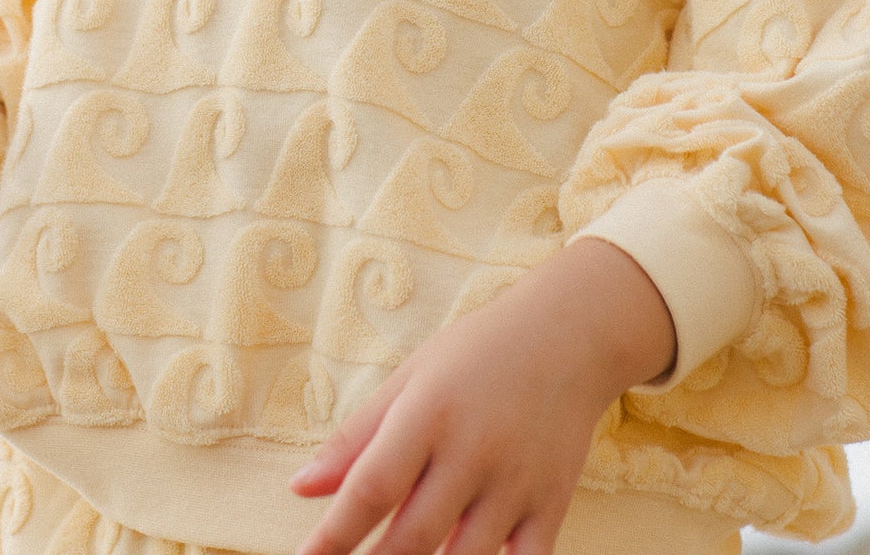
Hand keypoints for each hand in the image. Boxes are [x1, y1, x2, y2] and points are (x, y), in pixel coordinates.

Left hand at [288, 236, 675, 554]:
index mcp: (430, 412)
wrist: (569, 336)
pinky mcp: (551, 504)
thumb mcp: (412, 377)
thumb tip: (301, 488)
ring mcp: (517, 482)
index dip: (334, 535)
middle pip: (414, 537)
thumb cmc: (478, 353)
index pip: (372, 486)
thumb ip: (357, 436)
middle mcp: (474, 451)